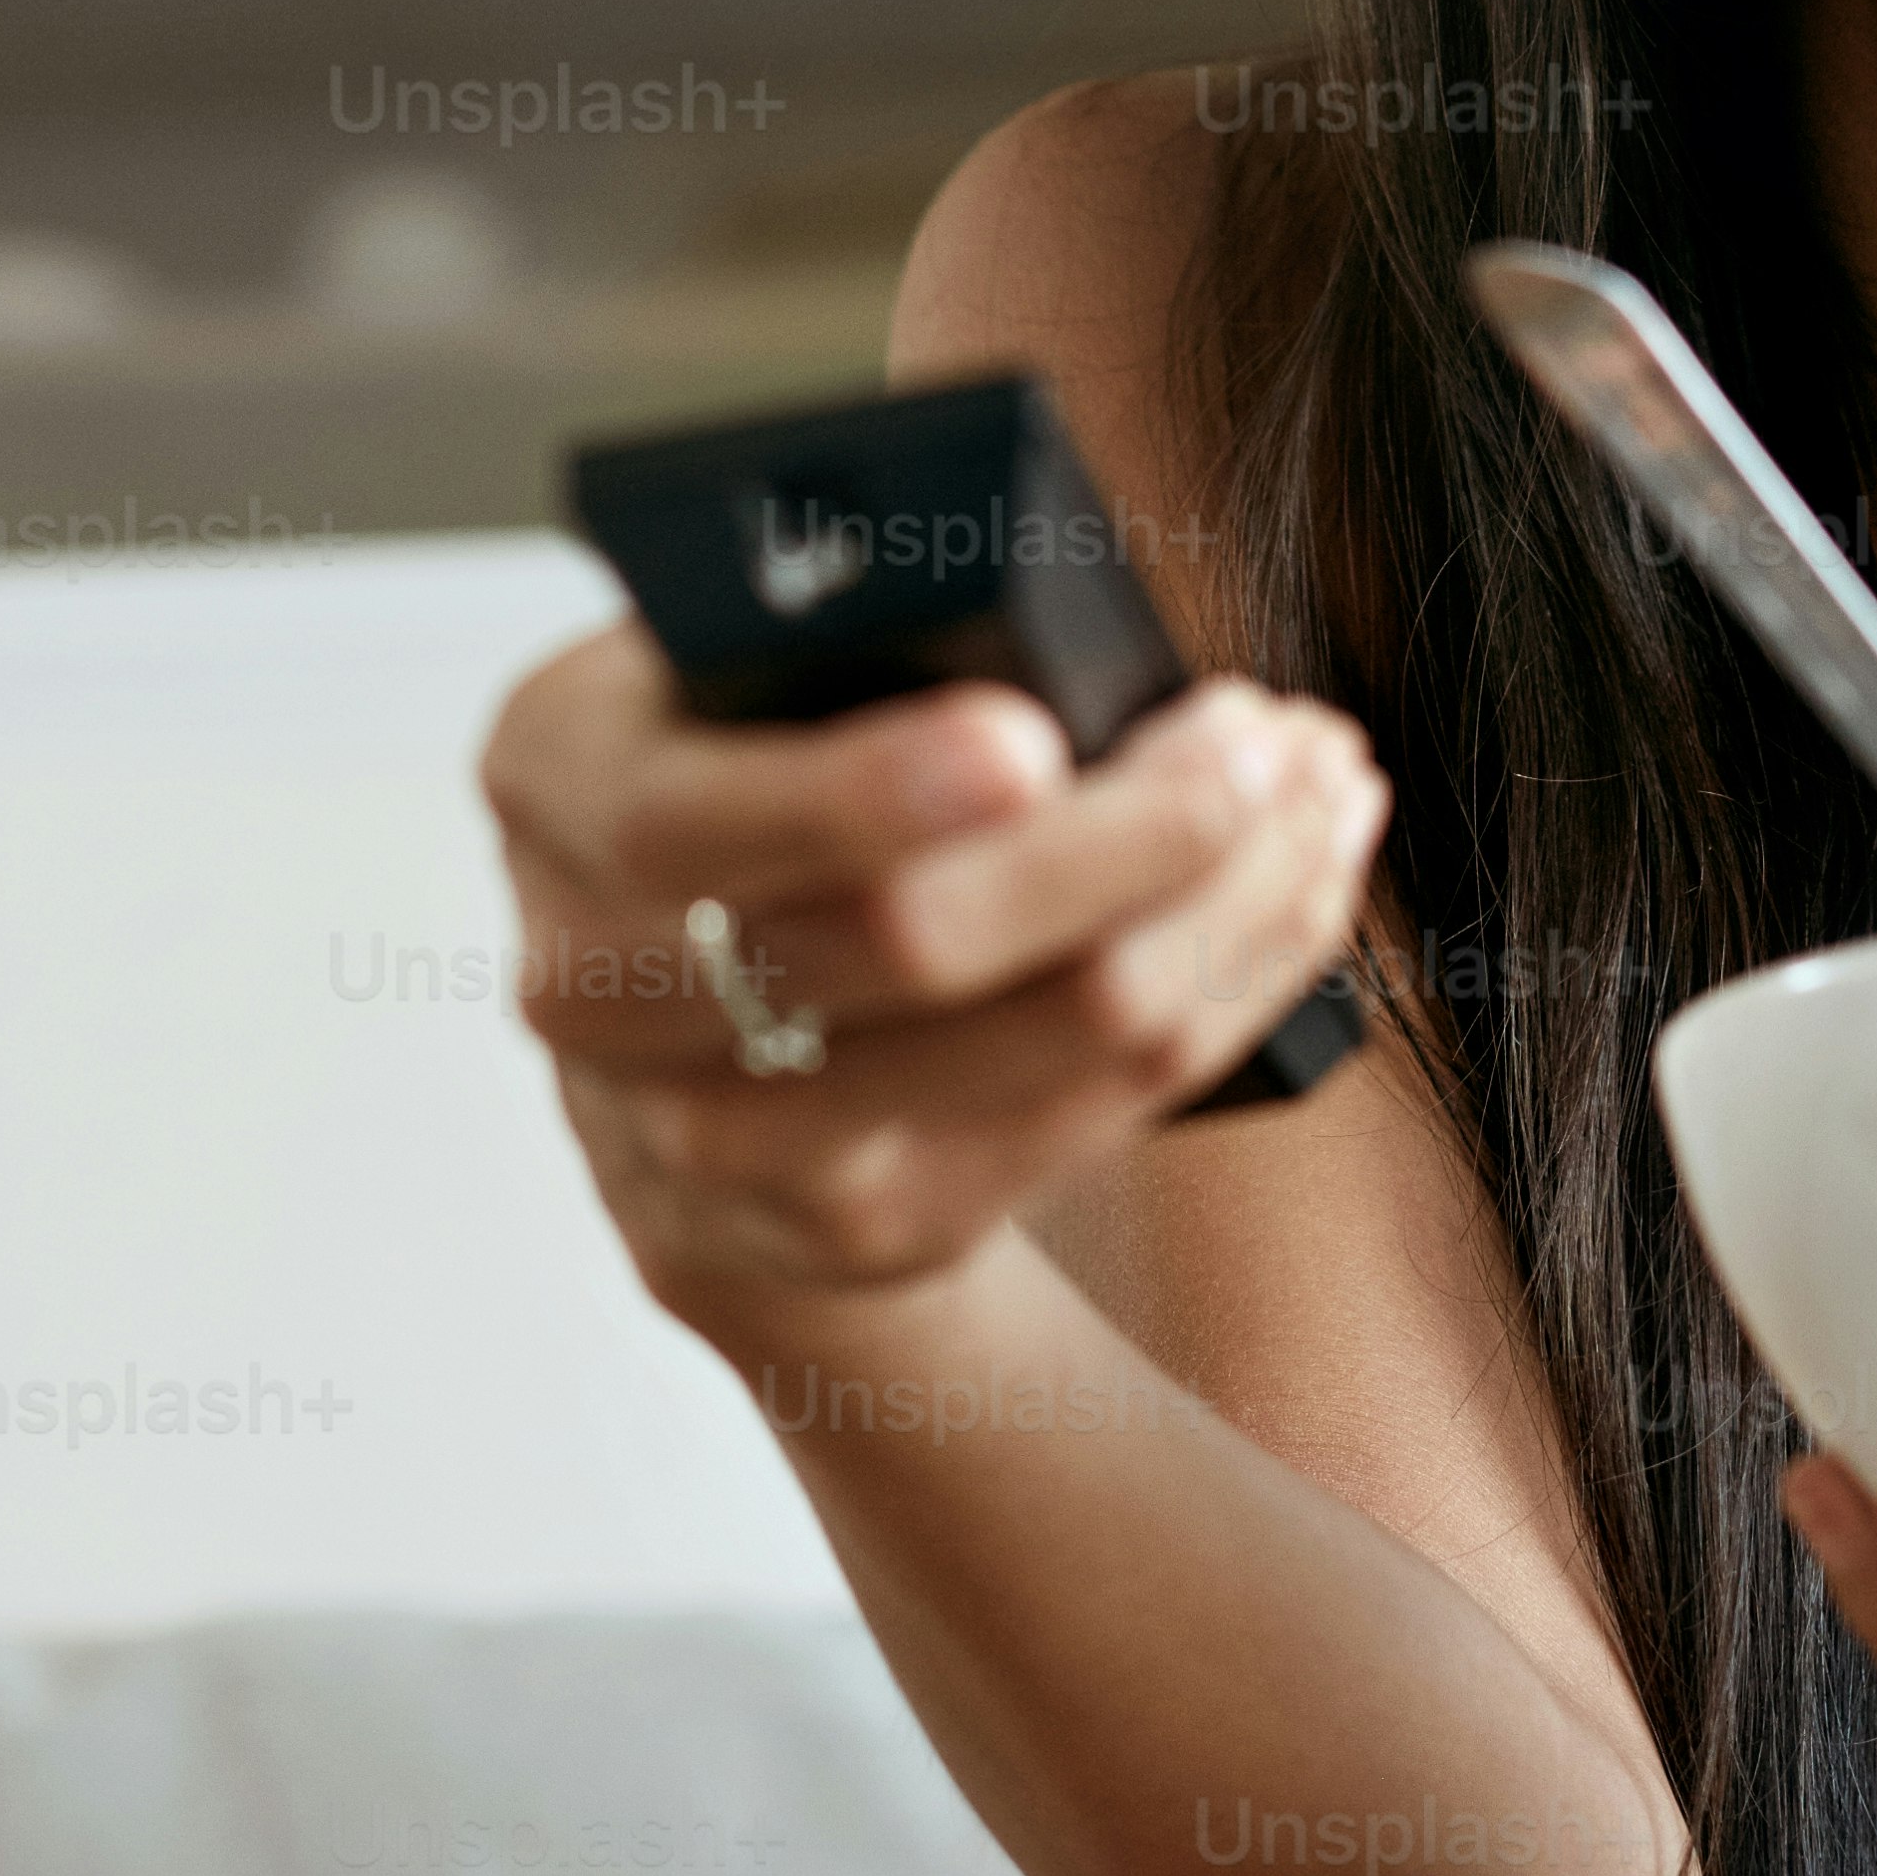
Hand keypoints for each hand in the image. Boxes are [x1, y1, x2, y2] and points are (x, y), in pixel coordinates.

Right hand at [476, 620, 1387, 1336]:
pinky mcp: (869, 1227)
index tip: (1035, 732)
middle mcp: (600, 985)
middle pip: (907, 940)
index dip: (870, 790)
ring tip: (1321, 791)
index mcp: (555, 782)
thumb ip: (838, 647)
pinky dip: (1231, 985)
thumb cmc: (750, 775)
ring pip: (1044, 1033)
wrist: (687, 1039)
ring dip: (1227, 906)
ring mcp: (727, 1140)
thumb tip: (1076, 654)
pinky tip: (1297, 889)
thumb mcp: (729, 672)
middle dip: (1129, 832)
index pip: (695, 817)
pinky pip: (1101, 1105)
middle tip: (1269, 741)